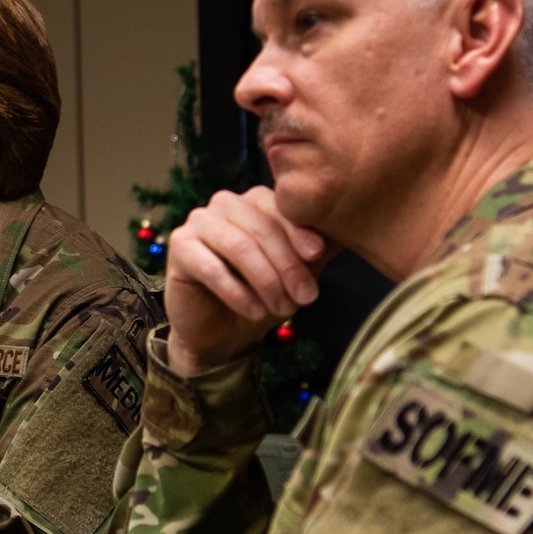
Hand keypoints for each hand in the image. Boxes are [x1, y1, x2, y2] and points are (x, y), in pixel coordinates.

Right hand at [164, 187, 336, 375]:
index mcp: (256, 201)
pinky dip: (237, 292)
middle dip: (286, 265)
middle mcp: (225, 204)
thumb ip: (320, 248)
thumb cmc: (261, 295)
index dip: (299, 231)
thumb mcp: (298, 271)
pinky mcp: (178, 247)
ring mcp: (198, 222)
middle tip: (305, 297)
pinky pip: (211, 266)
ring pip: (238, 245)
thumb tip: (354, 228)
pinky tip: (254, 311)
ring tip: (282, 309)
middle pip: (260, 227)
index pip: (280, 207)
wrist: (222, 332)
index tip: (317, 256)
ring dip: (265, 280)